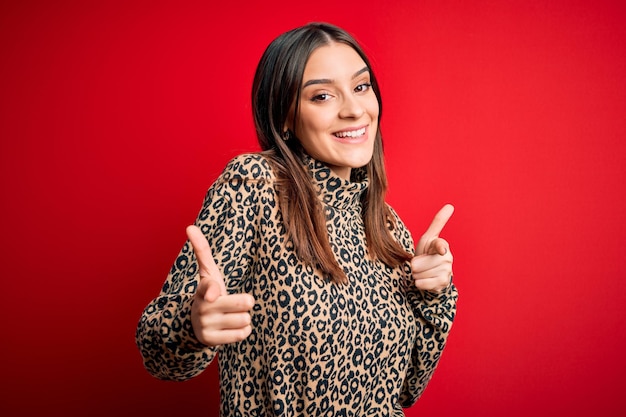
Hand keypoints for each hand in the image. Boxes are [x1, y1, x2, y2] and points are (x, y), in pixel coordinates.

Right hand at [186, 225, 254, 345]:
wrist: (195, 324)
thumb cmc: (209, 292)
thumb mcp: (207, 273)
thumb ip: (202, 251)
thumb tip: (189, 226)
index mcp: (203, 289)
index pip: (209, 288)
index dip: (213, 291)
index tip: (214, 293)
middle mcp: (203, 307)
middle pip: (244, 303)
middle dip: (245, 302)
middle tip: (234, 303)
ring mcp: (205, 325)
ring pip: (245, 319)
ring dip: (243, 317)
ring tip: (231, 315)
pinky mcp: (211, 341)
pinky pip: (242, 334)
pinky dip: (242, 331)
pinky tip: (231, 327)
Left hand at [411, 204, 454, 291]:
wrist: (432, 275)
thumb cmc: (428, 254)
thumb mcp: (429, 238)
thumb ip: (438, 223)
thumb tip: (450, 206)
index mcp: (442, 245)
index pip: (439, 246)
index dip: (439, 248)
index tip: (441, 250)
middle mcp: (447, 258)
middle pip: (420, 263)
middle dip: (415, 265)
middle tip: (421, 264)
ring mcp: (446, 272)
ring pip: (420, 273)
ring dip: (417, 274)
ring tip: (423, 271)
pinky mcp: (443, 283)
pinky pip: (422, 283)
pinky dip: (419, 283)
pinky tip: (424, 280)